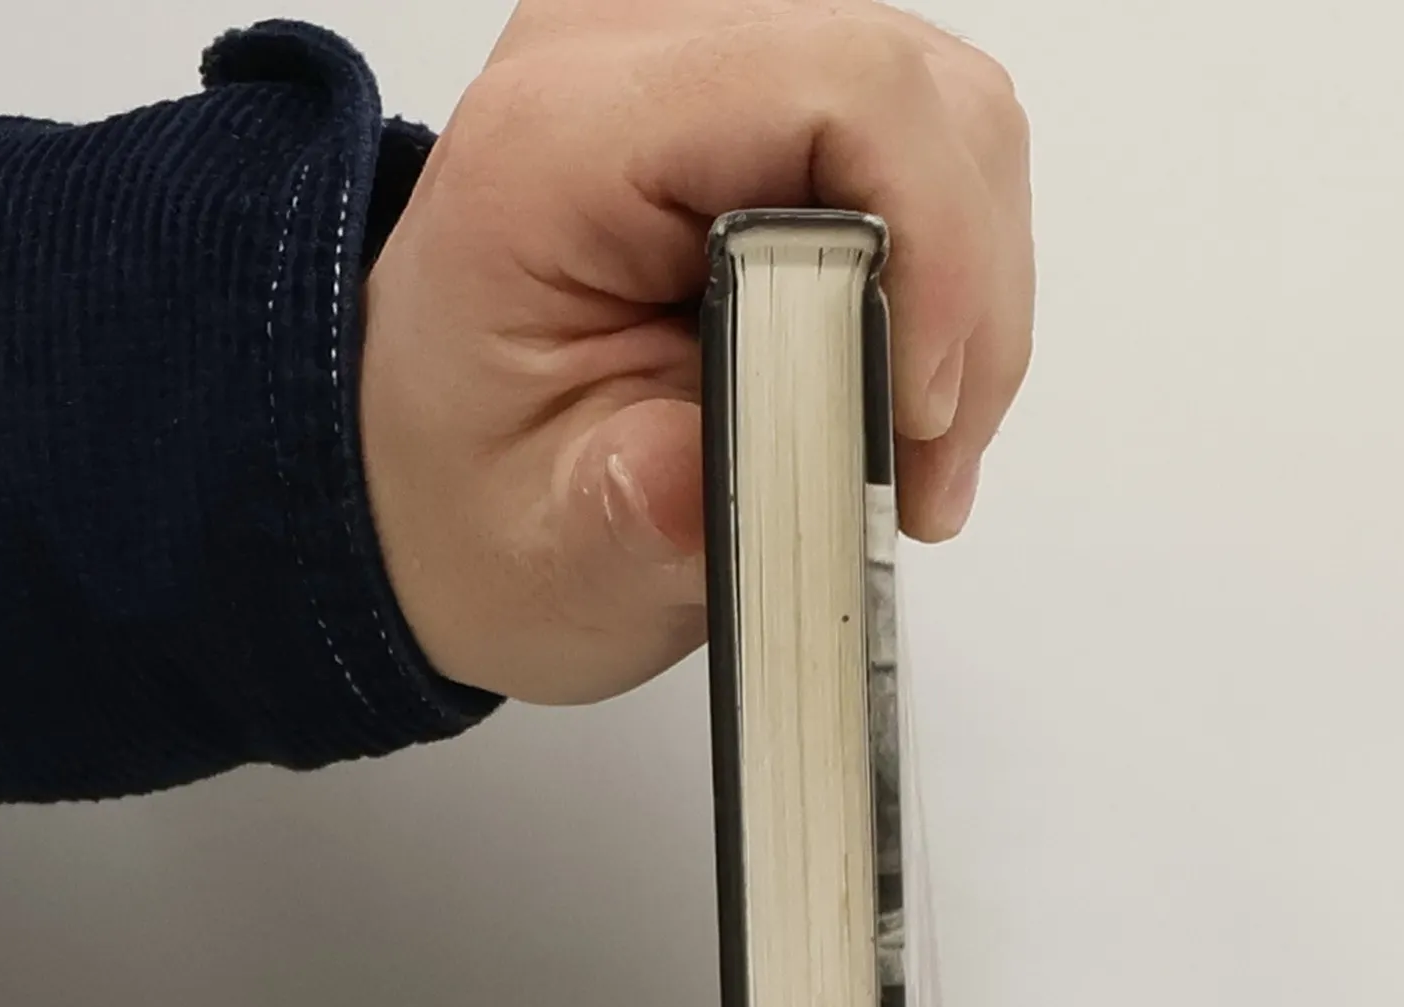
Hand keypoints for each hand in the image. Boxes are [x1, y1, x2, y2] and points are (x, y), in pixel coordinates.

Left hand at [360, 0, 1033, 703]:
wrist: (436, 480)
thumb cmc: (477, 502)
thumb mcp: (545, 553)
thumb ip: (646, 515)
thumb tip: (759, 478)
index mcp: (559, 141)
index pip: (841, 93)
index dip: (934, 248)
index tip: (917, 415)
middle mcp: (631, 56)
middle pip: (917, 95)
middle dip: (964, 295)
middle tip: (923, 462)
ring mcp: (703, 61)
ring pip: (946, 118)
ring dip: (968, 299)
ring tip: (913, 446)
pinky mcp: (760, 107)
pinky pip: (925, 150)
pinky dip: (948, 284)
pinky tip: (900, 390)